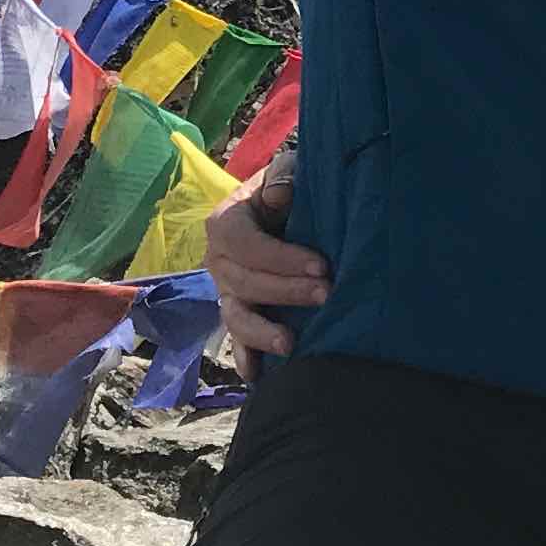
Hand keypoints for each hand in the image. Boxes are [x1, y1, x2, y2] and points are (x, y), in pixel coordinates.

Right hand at [204, 183, 328, 365]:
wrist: (288, 206)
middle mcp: (218, 260)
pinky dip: (246, 358)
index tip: (321, 264)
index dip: (281, 257)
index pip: (244, 244)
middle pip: (245, 282)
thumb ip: (283, 176)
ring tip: (291, 344)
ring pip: (236, 317)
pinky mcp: (239, 312)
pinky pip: (237, 339)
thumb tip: (278, 195)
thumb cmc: (289, 187)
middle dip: (286, 291)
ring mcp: (226, 291)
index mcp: (225, 222)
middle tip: (326, 294)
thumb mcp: (288, 169)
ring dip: (263, 333)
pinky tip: (258, 376)